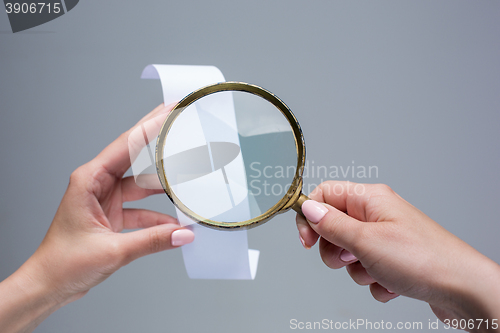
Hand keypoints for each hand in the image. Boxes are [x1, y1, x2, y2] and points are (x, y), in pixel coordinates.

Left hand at [0, 103, 193, 332]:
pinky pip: (142, 208)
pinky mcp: (112, 214)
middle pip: (135, 156)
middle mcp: (98, 183)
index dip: (151, 126)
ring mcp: (106, 198)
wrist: (49, 286)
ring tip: (188, 178)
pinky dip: (159, 215)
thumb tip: (183, 233)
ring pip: (141, 184)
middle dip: (160, 142)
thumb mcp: (112, 250)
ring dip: (164, 185)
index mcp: (89, 180)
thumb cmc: (63, 263)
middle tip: (182, 127)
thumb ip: (153, 240)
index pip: (127, 145)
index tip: (171, 111)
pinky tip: (176, 222)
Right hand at [297, 181, 499, 331]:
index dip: (310, 215)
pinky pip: (367, 271)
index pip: (325, 194)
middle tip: (351, 257)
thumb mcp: (365, 241)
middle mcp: (377, 215)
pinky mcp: (394, 260)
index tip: (307, 240)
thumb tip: (308, 208)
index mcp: (370, 199)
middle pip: (334, 227)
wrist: (463, 289)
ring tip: (378, 271)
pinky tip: (392, 282)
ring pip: (349, 253)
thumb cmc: (423, 259)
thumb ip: (331, 225)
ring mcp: (386, 238)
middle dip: (335, 250)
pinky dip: (375, 281)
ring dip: (357, 270)